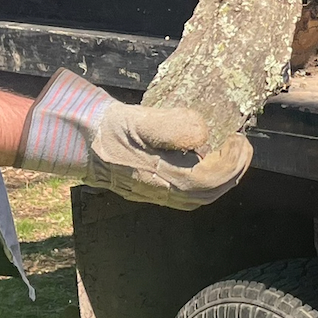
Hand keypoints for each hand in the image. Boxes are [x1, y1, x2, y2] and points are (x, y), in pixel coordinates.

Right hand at [17, 69, 251, 209]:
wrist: (75, 142)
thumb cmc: (106, 129)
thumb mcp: (138, 120)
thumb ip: (172, 126)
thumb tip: (204, 135)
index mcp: (162, 178)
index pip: (210, 180)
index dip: (232, 162)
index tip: (239, 138)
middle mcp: (161, 192)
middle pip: (210, 193)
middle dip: (233, 171)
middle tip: (241, 145)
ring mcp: (155, 193)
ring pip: (200, 196)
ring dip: (221, 177)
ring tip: (229, 152)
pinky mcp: (150, 190)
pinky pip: (187, 194)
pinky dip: (205, 180)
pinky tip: (204, 160)